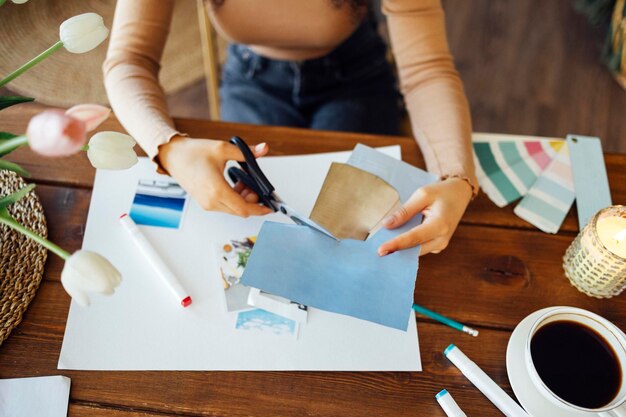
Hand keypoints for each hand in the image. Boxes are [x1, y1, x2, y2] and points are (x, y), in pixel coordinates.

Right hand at [158, 136, 272, 216]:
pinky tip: (236, 184)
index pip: (244, 208)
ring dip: (243, 199)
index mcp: (216, 190)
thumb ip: (246, 152)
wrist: (173, 156)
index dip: (259, 209)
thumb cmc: (192, 153)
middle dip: (252, 200)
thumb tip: (263, 148)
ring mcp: (207, 204)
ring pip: (233, 209)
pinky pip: (225, 206)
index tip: (270, 206)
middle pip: (240, 211)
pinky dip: (234, 198)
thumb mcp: (223, 149)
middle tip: (255, 185)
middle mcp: (211, 201)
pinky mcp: (205, 203)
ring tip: (244, 181)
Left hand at [377, 178, 472, 255]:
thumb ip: (405, 211)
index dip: (396, 244)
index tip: (380, 250)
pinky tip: (394, 243)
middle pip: (414, 249)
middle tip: (376, 252)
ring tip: (383, 248)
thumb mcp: (422, 195)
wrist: (459, 195)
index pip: (414, 238)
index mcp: (440, 224)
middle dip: (396, 251)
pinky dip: (407, 247)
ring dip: (400, 250)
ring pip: (416, 252)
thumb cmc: (441, 192)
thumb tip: (386, 225)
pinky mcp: (437, 245)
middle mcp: (442, 239)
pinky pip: (419, 249)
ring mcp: (441, 244)